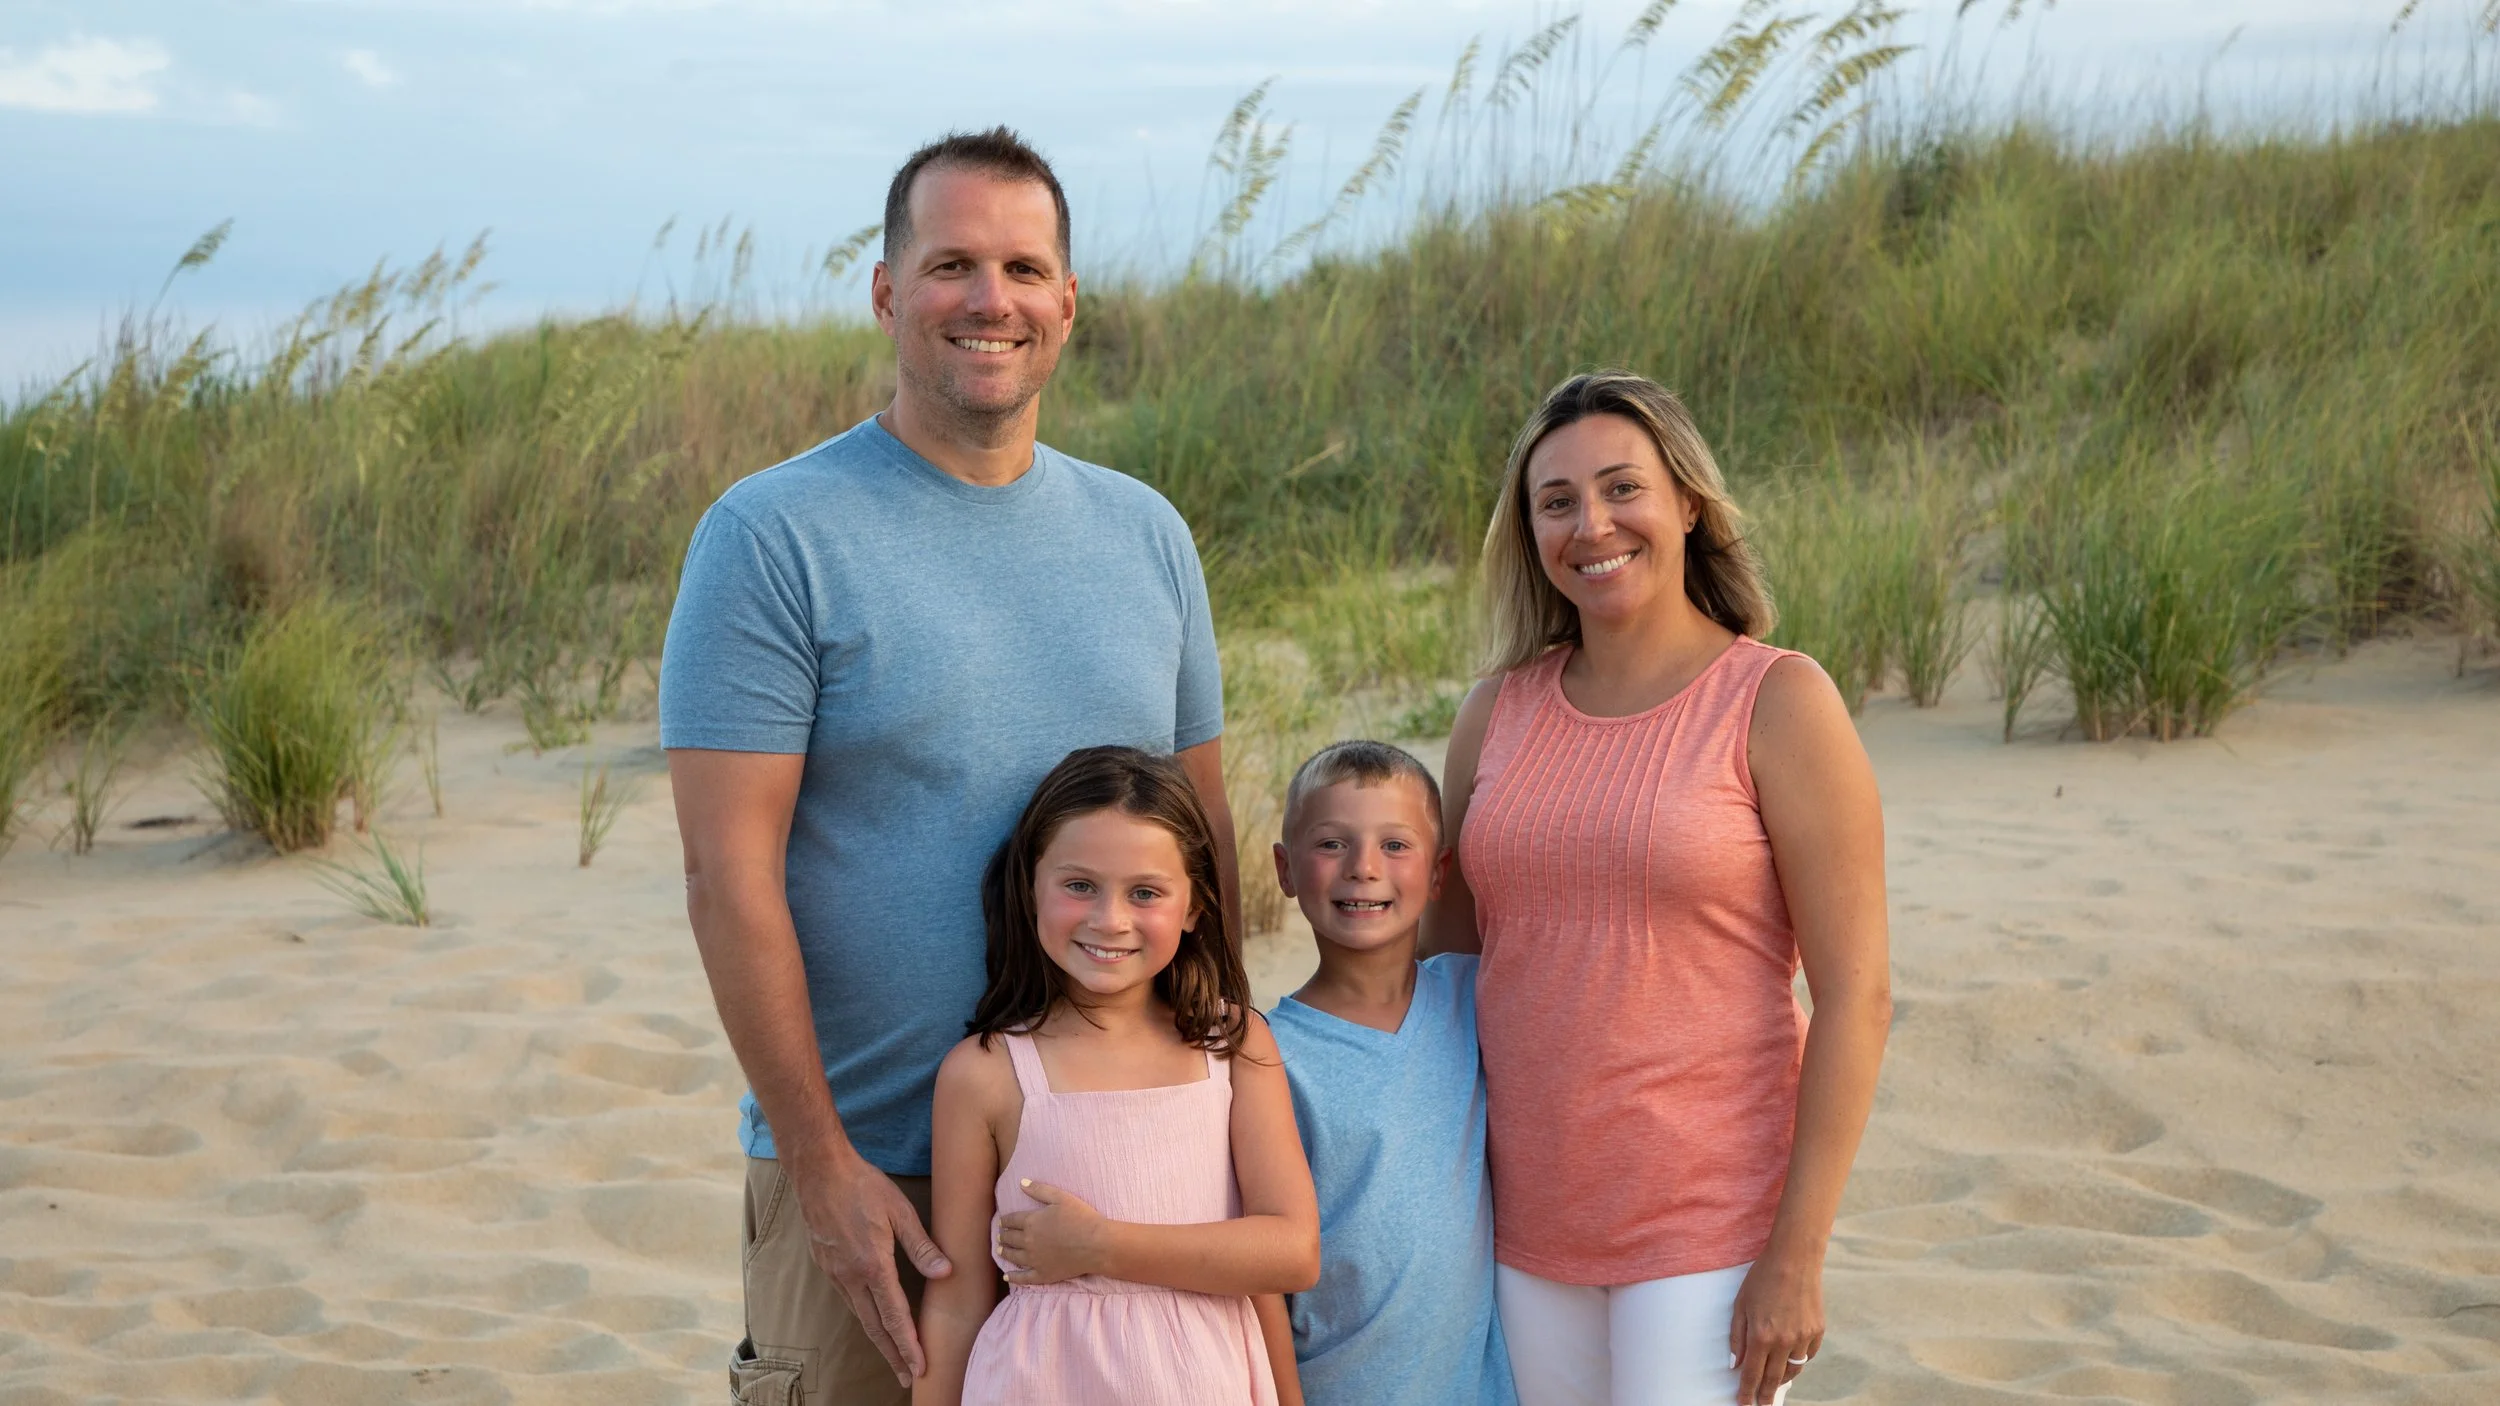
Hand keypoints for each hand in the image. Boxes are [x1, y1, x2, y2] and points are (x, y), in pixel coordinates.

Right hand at [789, 1144, 953, 1387]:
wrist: (819, 1171)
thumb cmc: (863, 1186)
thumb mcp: (900, 1212)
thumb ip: (922, 1246)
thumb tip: (945, 1272)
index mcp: (873, 1266)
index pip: (895, 1316)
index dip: (909, 1345)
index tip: (920, 1367)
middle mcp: (851, 1276)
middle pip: (875, 1327)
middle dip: (893, 1355)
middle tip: (908, 1377)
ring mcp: (835, 1272)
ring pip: (860, 1315)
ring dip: (878, 1339)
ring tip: (893, 1356)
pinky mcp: (826, 1265)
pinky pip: (848, 1299)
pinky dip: (864, 1316)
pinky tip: (872, 1319)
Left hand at [996, 1180, 1110, 1284]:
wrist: (1096, 1244)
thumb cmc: (1081, 1217)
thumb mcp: (1061, 1197)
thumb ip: (1039, 1190)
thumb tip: (1021, 1182)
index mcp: (1031, 1222)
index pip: (1011, 1220)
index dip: (1005, 1220)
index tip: (1002, 1221)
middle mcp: (1028, 1241)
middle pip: (1010, 1238)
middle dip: (1003, 1235)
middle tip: (1000, 1235)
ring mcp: (1034, 1260)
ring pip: (1013, 1256)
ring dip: (1004, 1252)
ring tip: (1000, 1250)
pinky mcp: (1043, 1274)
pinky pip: (1024, 1278)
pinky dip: (1014, 1277)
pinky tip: (1008, 1276)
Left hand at [1729, 1249, 1822, 1404]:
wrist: (1794, 1259)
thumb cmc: (1762, 1279)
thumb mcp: (1740, 1305)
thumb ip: (1737, 1336)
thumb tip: (1735, 1363)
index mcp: (1761, 1336)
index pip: (1752, 1374)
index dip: (1746, 1392)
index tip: (1743, 1403)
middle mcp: (1783, 1341)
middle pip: (1773, 1378)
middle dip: (1765, 1395)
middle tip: (1761, 1404)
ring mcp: (1803, 1337)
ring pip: (1793, 1370)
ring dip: (1782, 1379)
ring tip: (1774, 1384)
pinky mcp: (1818, 1331)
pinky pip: (1808, 1354)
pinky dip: (1798, 1359)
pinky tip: (1791, 1358)